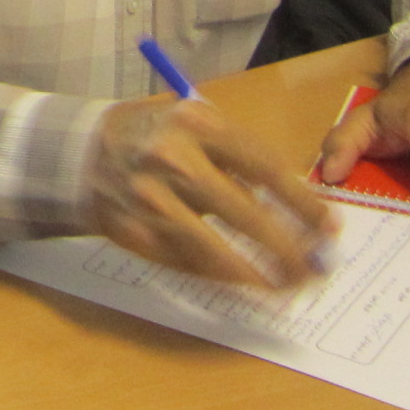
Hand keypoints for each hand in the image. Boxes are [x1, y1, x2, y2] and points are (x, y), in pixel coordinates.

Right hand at [87, 97, 334, 289]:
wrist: (79, 152)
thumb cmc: (153, 136)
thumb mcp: (194, 125)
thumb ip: (237, 157)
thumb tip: (296, 207)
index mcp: (195, 123)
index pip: (264, 167)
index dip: (303, 202)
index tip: (330, 227)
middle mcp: (172, 159)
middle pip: (246, 213)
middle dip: (288, 247)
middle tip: (315, 269)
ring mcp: (151, 200)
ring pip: (217, 249)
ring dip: (259, 274)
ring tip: (289, 287)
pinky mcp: (136, 233)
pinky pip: (189, 263)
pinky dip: (222, 277)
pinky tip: (246, 282)